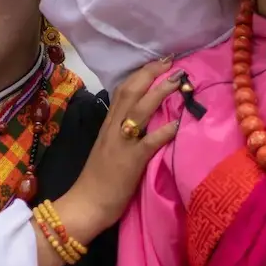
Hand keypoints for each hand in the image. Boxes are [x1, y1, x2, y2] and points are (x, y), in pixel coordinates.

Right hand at [57, 58, 182, 235]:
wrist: (85, 204)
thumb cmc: (97, 181)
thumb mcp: (108, 150)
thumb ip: (122, 134)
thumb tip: (140, 123)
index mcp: (107, 126)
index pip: (122, 92)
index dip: (141, 75)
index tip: (158, 64)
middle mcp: (113, 129)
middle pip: (130, 93)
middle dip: (151, 74)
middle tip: (171, 62)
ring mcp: (122, 144)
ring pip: (139, 110)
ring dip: (160, 93)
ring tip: (178, 81)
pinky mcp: (131, 161)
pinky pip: (149, 142)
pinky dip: (165, 130)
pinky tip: (179, 123)